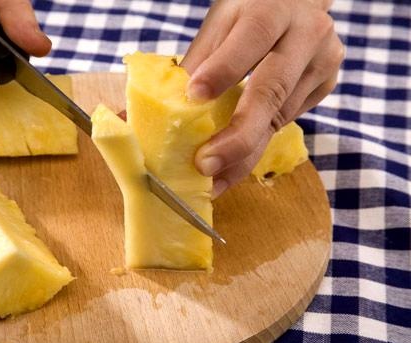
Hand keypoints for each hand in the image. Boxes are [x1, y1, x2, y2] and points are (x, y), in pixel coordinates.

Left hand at [181, 0, 343, 197]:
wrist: (297, 3)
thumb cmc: (249, 11)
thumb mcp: (221, 21)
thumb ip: (201, 59)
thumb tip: (163, 108)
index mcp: (275, 8)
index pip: (252, 37)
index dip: (224, 69)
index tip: (194, 97)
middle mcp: (307, 33)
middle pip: (273, 90)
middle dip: (238, 134)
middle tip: (205, 164)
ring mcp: (323, 61)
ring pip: (280, 116)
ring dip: (244, 153)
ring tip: (213, 179)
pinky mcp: (325, 85)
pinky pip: (286, 122)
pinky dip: (257, 145)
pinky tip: (233, 165)